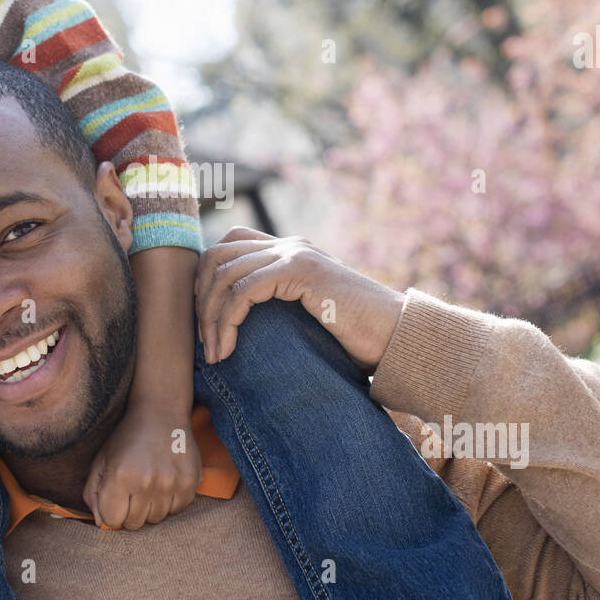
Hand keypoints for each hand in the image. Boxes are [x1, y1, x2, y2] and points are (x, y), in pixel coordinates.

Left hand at [82, 399, 201, 529]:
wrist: (160, 412)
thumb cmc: (126, 439)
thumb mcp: (101, 461)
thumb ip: (93, 494)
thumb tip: (100, 523)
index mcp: (120, 476)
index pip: (112, 520)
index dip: (111, 510)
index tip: (116, 497)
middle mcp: (146, 482)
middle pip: (134, 524)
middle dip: (130, 511)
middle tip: (133, 489)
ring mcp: (171, 483)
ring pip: (156, 519)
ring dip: (151, 506)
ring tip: (150, 483)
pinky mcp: (190, 482)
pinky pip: (177, 510)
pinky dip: (170, 501)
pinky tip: (165, 481)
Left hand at [195, 226, 404, 372]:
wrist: (398, 336)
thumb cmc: (357, 339)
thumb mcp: (307, 319)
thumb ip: (279, 310)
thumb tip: (235, 334)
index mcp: (290, 251)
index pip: (228, 247)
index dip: (206, 282)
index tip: (206, 326)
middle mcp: (290, 245)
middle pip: (217, 255)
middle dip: (201, 300)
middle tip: (204, 343)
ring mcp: (295, 254)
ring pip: (224, 273)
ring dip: (210, 317)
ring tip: (214, 354)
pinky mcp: (300, 271)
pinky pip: (243, 290)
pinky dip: (227, 321)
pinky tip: (228, 350)